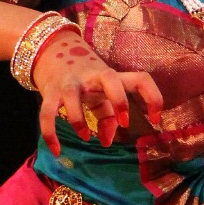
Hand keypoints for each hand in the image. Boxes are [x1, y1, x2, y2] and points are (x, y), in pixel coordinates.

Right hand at [32, 28, 163, 154]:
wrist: (51, 53)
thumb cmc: (83, 78)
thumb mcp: (99, 94)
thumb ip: (107, 116)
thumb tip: (108, 142)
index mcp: (111, 77)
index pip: (139, 79)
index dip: (152, 97)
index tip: (156, 118)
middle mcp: (92, 76)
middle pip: (110, 78)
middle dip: (119, 100)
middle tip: (123, 122)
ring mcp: (69, 83)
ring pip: (72, 97)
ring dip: (79, 120)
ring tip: (85, 137)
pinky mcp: (50, 93)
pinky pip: (47, 113)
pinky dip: (50, 134)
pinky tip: (57, 151)